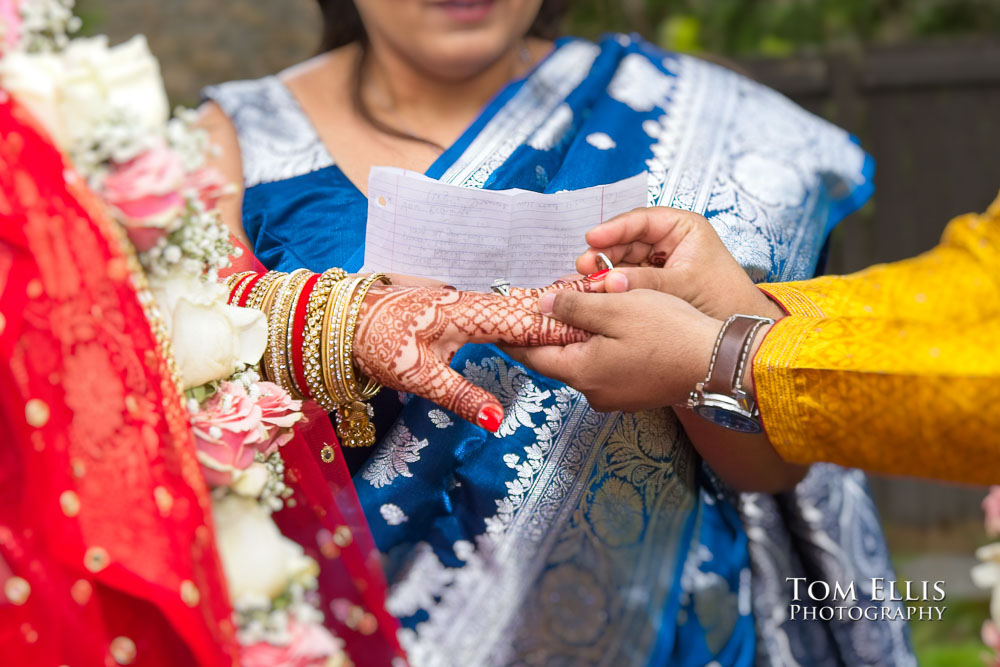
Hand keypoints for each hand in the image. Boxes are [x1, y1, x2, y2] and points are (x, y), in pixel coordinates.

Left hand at [354, 277, 603, 430]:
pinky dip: (528, 309)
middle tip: (609, 304)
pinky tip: (543, 312)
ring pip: (517, 305)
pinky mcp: (459, 308)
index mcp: (466, 314)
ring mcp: (466, 303)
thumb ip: (461, 396)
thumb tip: (497, 421)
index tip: (594, 329)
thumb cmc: (377, 344)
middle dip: (565, 310)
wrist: (344, 320)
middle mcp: (472, 303)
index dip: (560, 326)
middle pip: (527, 307)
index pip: (524, 321)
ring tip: (590, 306)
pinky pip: (502, 308)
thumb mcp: (418, 376)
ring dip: (550, 308)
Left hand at [507, 287, 806, 492]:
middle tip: (531, 307)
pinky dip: (595, 348)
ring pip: (580, 363)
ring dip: (572, 339)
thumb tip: (540, 306)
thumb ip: (573, 308)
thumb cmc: (669, 332)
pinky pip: (603, 369)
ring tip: (568, 310)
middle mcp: (593, 392)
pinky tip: (604, 328)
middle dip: (542, 334)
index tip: (496, 320)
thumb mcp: (616, 308)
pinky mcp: (635, 394)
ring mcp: (615, 397)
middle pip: (555, 360)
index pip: (530, 355)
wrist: (720, 364)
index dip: (511, 335)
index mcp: (581, 372)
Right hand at [577, 207, 783, 319]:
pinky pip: (627, 278)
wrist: (736, 331)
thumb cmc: (723, 298)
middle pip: (627, 239)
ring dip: (604, 270)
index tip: (591, 238)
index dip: (613, 229)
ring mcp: (660, 260)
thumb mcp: (682, 285)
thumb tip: (610, 282)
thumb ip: (645, 282)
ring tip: (585, 281)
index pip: (641, 220)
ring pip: (624, 259)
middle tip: (583, 266)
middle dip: (604, 253)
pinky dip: (613, 285)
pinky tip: (597, 291)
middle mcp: (669, 240)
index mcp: (683, 227)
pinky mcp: (654, 281)